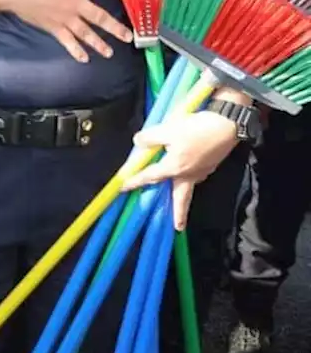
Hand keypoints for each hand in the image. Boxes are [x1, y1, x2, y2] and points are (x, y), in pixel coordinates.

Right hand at [5, 0, 131, 62]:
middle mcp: (76, 3)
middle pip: (100, 17)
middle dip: (116, 27)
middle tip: (129, 36)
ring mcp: (65, 17)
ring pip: (86, 33)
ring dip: (99, 43)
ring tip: (109, 53)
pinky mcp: (54, 27)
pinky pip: (67, 41)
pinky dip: (75, 51)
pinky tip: (84, 59)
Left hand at [121, 108, 240, 229]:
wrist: (229, 124)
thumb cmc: (197, 128)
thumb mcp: (168, 129)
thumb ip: (150, 138)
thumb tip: (137, 142)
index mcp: (175, 168)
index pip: (150, 176)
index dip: (135, 181)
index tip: (123, 188)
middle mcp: (189, 175)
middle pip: (181, 198)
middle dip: (179, 214)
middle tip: (178, 228)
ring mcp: (202, 172)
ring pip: (189, 187)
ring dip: (183, 197)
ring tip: (178, 204)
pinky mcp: (211, 166)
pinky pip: (196, 177)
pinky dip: (189, 181)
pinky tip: (186, 176)